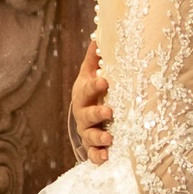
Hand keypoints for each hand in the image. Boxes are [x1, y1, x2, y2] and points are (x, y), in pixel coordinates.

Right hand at [69, 40, 113, 165]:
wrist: (86, 115)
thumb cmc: (93, 91)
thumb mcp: (91, 73)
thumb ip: (96, 58)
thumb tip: (99, 35)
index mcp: (83, 94)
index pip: (87, 89)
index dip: (94, 86)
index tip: (104, 81)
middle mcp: (83, 114)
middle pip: (87, 114)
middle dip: (97, 113)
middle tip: (109, 112)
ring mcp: (87, 131)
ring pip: (90, 136)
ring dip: (99, 138)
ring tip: (109, 139)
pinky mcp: (92, 147)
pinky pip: (93, 154)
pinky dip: (98, 157)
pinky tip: (106, 158)